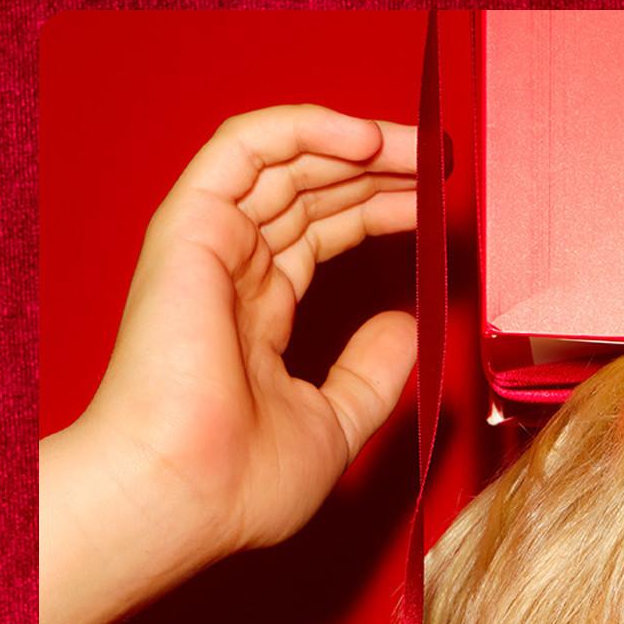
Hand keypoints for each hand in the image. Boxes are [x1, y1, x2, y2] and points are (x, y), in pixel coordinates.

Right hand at [52, 105, 418, 596]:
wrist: (183, 494)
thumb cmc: (240, 483)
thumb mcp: (335, 422)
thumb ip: (372, 370)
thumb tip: (409, 323)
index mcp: (254, 316)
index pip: (320, 235)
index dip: (377, 211)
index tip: (434, 207)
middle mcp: (228, 272)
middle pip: (310, 192)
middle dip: (378, 171)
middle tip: (440, 164)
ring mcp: (208, 245)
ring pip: (285, 162)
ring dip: (356, 143)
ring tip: (420, 147)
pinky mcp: (191, 225)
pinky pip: (245, 148)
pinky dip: (305, 129)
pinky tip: (369, 138)